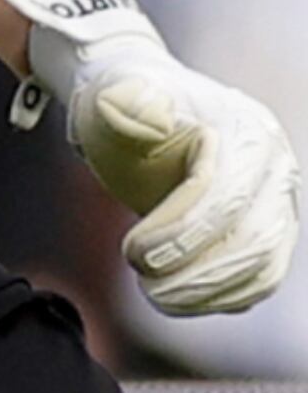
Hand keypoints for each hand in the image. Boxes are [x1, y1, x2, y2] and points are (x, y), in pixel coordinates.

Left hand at [0, 0, 298, 315]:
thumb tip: (142, 108)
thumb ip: (126, 101)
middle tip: (145, 286)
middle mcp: (276, 171)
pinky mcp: (268, 233)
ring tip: (156, 295)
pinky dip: (222, 297)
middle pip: (253, 239)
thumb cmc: (126, 104)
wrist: (142, 110)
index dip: (181, 232)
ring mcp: (278, 205)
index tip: (131, 253)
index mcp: (246, 132)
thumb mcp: (115, 92)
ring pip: (262, 267)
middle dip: (197, 273)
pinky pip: (259, 279)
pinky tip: (179, 300)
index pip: (226, 195)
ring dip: (210, 293)